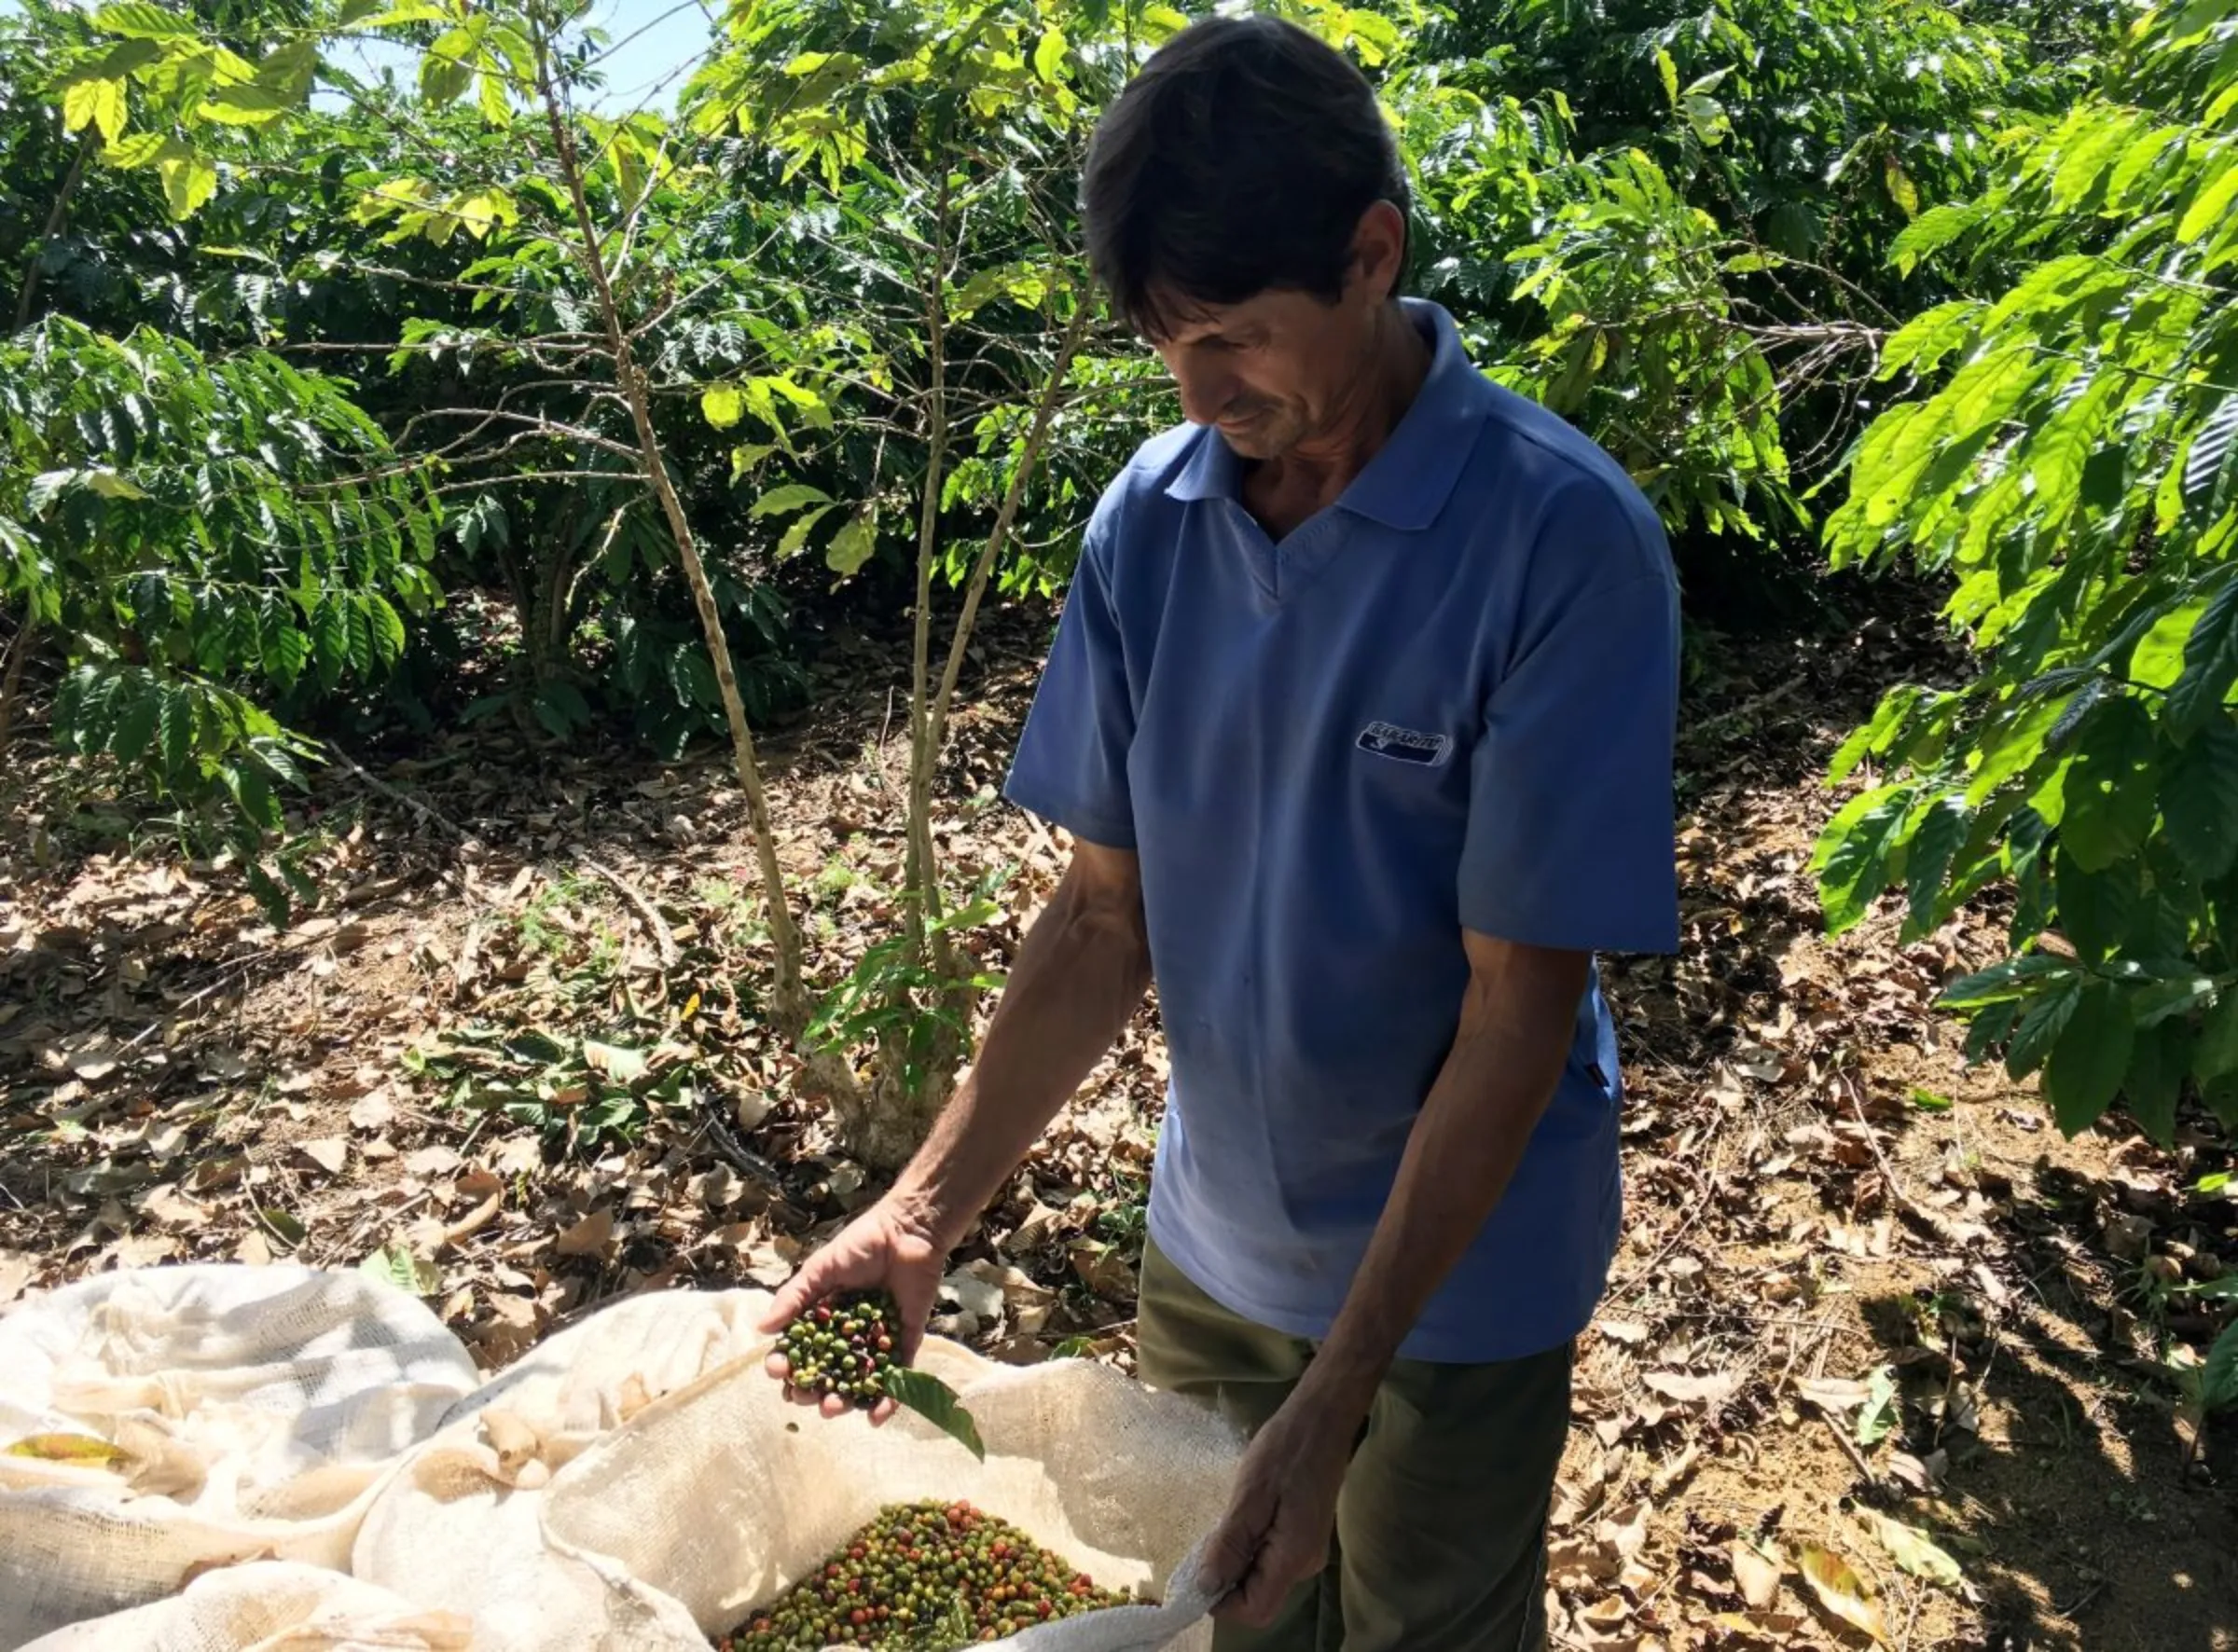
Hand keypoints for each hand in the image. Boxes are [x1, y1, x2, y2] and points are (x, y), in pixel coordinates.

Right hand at [756, 1195, 948, 1424]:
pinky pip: (897, 1378)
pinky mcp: (906, 1343)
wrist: (907, 1232)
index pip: (802, 1351)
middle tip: (805, 1397)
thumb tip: (762, 1329)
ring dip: (844, 1401)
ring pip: (858, 1383)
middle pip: (827, 1374)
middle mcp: (849, 1336)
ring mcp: (877, 1343)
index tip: (778, 1372)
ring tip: (833, 1409)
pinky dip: (888, 1400)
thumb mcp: (820, 1270)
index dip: (788, 1365)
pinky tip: (876, 1417)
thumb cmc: (861, 1245)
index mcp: (825, 1319)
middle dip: (813, 1390)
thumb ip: (794, 1298)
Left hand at [1201, 1384, 1358, 1627]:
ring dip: (1237, 1560)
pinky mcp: (1304, 1537)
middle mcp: (1305, 1565)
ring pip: (1263, 1577)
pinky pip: (1271, 1559)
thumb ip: (1230, 1546)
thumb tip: (1206, 1586)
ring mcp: (1307, 1552)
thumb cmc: (1285, 1450)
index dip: (1222, 1601)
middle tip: (1211, 1538)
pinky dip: (1250, 1548)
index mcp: (1294, 1558)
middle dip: (1227, 1579)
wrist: (1322, 1418)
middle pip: (1259, 1597)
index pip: (1255, 1610)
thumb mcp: (1251, 1495)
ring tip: (1229, 1520)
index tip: (1198, 1572)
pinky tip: (1244, 1517)